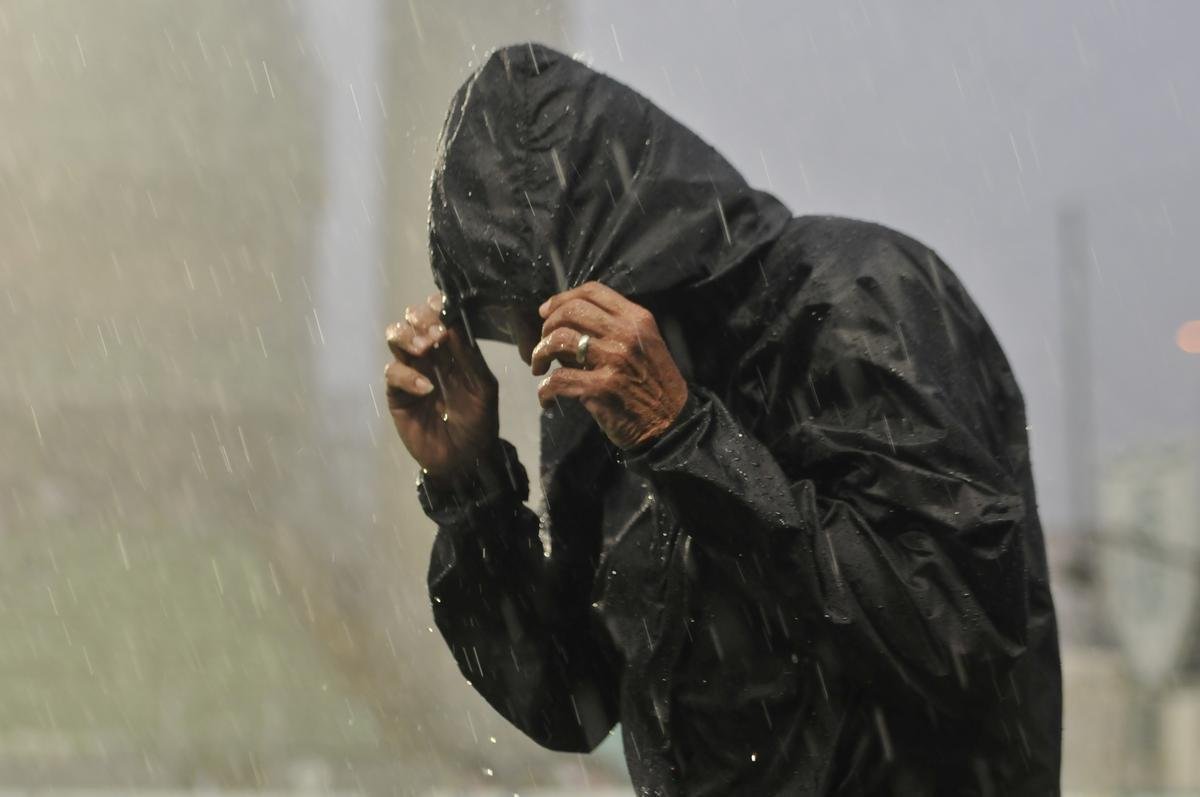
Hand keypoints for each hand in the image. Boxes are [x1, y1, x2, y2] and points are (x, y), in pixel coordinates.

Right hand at [384, 292, 499, 483]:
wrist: (466, 460)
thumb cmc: (479, 422)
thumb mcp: (483, 388)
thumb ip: (469, 358)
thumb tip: (453, 326)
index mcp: (451, 348)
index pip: (437, 315)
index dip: (436, 307)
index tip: (443, 310)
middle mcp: (428, 354)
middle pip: (411, 319)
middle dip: (420, 319)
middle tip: (436, 334)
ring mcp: (410, 371)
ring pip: (395, 338)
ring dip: (408, 338)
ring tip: (425, 350)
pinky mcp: (397, 394)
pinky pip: (393, 374)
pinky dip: (407, 376)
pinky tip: (426, 388)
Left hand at [532, 281, 688, 449]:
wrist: (672, 423)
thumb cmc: (654, 383)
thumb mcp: (644, 344)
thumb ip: (614, 329)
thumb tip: (568, 323)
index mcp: (637, 319)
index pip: (592, 291)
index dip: (562, 298)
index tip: (546, 312)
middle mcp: (626, 334)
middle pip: (571, 311)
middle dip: (548, 326)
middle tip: (544, 344)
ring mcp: (613, 360)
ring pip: (559, 340)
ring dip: (540, 353)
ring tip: (540, 367)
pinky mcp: (601, 388)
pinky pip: (558, 379)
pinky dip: (545, 390)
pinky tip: (547, 398)